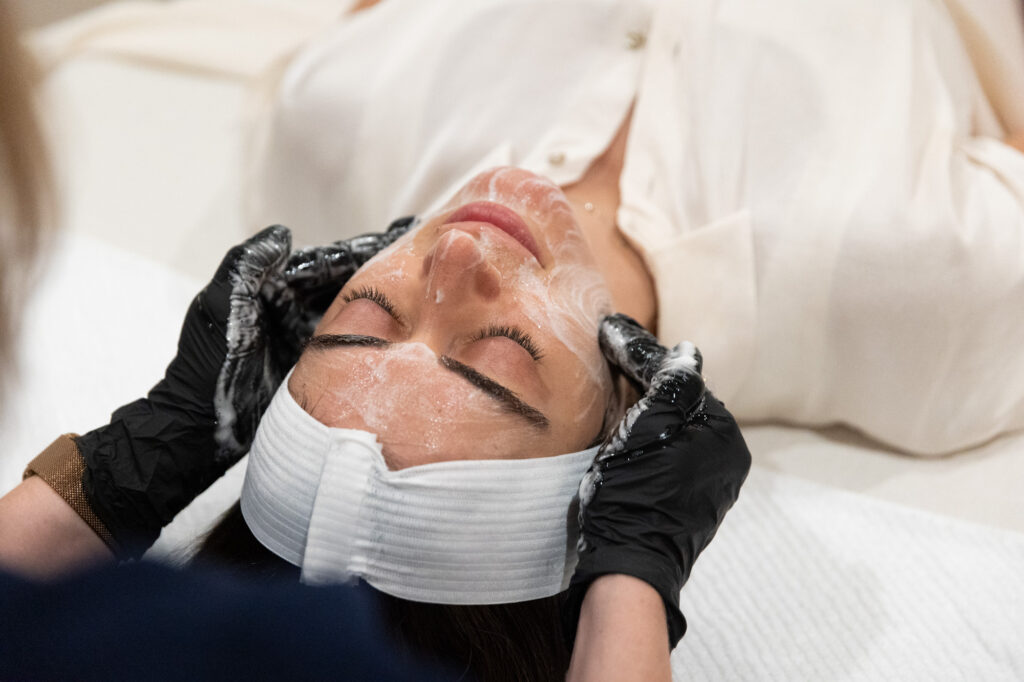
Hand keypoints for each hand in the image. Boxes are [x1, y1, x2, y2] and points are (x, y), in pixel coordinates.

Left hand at [76, 219, 413, 557]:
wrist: (199, 429)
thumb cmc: (203, 368)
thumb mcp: (218, 309)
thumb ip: (246, 266)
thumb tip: (284, 234)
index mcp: (277, 289)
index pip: (331, 260)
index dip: (368, 247)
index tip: (407, 232)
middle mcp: (300, 312)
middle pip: (356, 283)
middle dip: (394, 269)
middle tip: (440, 258)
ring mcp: (314, 343)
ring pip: (366, 316)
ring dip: (400, 303)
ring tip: (440, 291)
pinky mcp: (324, 372)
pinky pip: (362, 351)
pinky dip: (390, 340)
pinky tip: (421, 337)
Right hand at [565, 314, 750, 647]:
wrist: (626, 565)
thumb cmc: (636, 494)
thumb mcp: (652, 426)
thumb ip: (673, 382)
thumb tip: (687, 350)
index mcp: (724, 436)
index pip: (681, 378)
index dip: (642, 356)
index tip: (610, 335)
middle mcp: (724, 460)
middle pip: (678, 403)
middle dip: (645, 381)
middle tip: (608, 354)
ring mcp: (706, 485)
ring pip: (671, 429)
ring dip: (643, 408)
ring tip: (610, 386)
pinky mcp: (683, 504)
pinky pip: (666, 455)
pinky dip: (645, 438)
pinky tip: (621, 433)